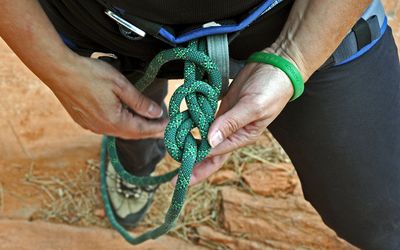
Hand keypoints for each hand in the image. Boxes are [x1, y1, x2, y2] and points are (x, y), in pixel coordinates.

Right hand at [48, 55, 166, 138]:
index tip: (170, 125)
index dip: (157, 128)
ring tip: (148, 126)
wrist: (58, 70)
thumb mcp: (120, 85)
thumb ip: (139, 102)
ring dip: (135, 129)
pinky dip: (121, 126)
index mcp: (113, 121)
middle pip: (131, 134)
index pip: (142, 129)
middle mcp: (102, 128)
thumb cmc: (90, 74)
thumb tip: (156, 113)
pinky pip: (107, 128)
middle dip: (149, 132)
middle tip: (163, 131)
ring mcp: (91, 126)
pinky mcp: (83, 121)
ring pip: (119, 132)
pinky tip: (125, 121)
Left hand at [185, 59, 295, 184]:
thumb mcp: (253, 107)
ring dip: (190, 146)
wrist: (276, 66)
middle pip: (210, 154)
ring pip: (205, 139)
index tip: (181, 169)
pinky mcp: (222, 108)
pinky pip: (205, 121)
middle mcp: (233, 132)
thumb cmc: (271, 88)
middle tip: (174, 181)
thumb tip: (210, 141)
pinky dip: (193, 126)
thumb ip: (231, 123)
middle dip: (193, 167)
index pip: (217, 155)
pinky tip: (181, 130)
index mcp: (243, 137)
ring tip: (173, 155)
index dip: (198, 163)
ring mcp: (226, 120)